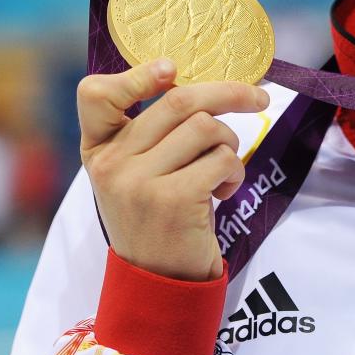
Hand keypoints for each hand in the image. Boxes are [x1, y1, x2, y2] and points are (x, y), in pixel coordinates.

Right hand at [76, 58, 268, 280]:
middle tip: (259, 98)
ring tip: (223, 169)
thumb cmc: (158, 218)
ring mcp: (138, 181)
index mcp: (98, 149)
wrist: (159, 284)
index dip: (135, 74)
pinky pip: (222, 159)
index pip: (95, 94)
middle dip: (228, 93)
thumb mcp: (138, 173)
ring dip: (230, 143)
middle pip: (178, 100)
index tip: (172, 70)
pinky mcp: (172, 200)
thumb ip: (153, 132)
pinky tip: (223, 192)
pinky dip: (234, 171)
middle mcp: (111, 163)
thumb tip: (205, 82)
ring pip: (206, 126)